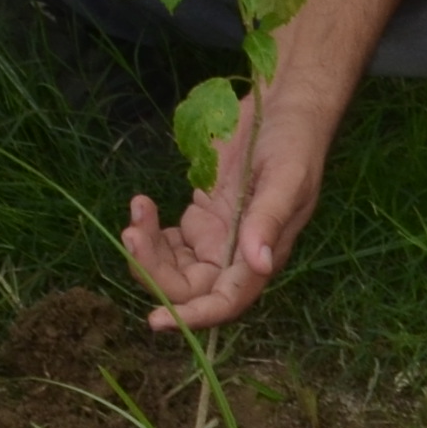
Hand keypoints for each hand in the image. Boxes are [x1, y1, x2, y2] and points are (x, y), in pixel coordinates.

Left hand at [122, 107, 333, 331]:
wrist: (285, 107)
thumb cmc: (294, 142)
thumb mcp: (286, 178)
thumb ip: (268, 220)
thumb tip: (258, 265)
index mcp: (260, 256)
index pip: (225, 301)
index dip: (193, 316)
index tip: (156, 320)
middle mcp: (235, 255)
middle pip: (187, 288)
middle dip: (154, 271)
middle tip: (132, 233)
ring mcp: (216, 237)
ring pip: (172, 267)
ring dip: (147, 250)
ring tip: (139, 207)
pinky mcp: (201, 217)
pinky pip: (168, 243)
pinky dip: (150, 232)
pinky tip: (143, 205)